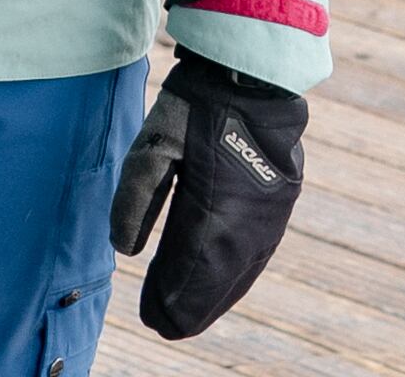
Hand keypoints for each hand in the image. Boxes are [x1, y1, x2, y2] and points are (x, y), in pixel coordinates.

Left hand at [106, 46, 306, 339]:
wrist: (252, 78)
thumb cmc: (195, 107)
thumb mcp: (153, 145)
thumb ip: (137, 198)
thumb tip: (124, 251)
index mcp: (215, 211)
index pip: (190, 271)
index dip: (171, 298)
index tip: (151, 319)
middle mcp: (248, 224)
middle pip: (217, 281)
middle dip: (189, 306)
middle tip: (164, 327)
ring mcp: (269, 217)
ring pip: (241, 272)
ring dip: (215, 298)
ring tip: (189, 318)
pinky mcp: (279, 206)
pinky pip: (257, 255)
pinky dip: (237, 277)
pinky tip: (223, 286)